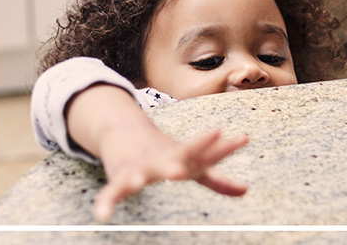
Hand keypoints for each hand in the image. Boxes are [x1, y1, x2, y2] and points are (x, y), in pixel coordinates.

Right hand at [94, 122, 247, 221]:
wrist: (124, 131)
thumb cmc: (163, 153)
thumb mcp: (191, 164)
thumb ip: (215, 178)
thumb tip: (244, 190)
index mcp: (180, 156)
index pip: (204, 153)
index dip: (222, 148)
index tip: (242, 138)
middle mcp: (160, 160)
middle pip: (169, 161)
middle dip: (173, 166)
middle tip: (179, 171)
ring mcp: (139, 167)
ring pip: (138, 174)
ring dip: (137, 179)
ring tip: (137, 184)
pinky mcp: (120, 177)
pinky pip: (111, 192)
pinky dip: (106, 203)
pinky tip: (102, 214)